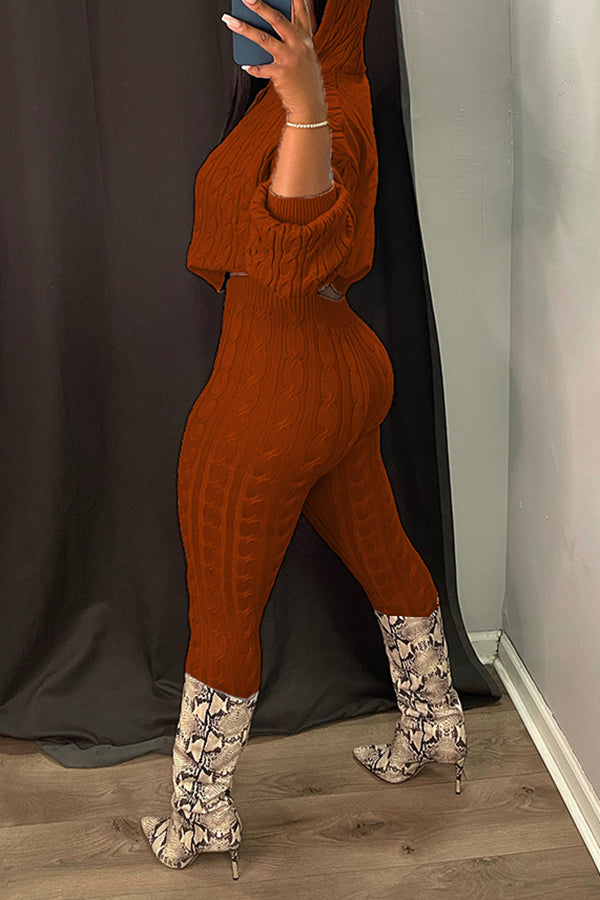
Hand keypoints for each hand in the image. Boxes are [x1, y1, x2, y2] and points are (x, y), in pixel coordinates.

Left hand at [221, 0, 325, 116]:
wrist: (310, 106)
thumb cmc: (304, 80)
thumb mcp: (304, 56)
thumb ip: (289, 40)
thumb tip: (263, 27)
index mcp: (306, 38)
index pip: (300, 10)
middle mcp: (298, 45)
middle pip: (277, 19)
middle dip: (260, 6)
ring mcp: (290, 59)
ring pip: (263, 39)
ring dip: (244, 28)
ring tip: (229, 20)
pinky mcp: (281, 74)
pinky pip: (261, 68)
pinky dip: (252, 67)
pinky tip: (245, 65)